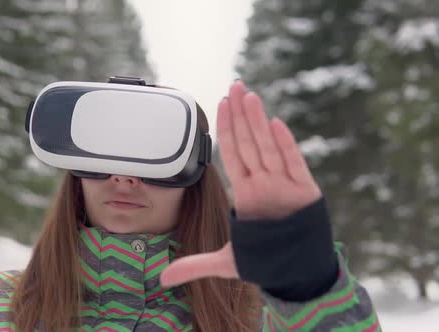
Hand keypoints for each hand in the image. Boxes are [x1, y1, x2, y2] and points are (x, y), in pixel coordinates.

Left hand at [160, 81, 320, 286]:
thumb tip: (162, 279)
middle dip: (240, 115)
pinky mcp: (305, 194)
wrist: (297, 272)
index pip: (232, 153)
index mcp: (245, 193)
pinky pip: (294, 166)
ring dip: (258, 122)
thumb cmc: (263, 260)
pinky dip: (286, 146)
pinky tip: (276, 124)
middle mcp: (263, 185)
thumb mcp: (225, 263)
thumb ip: (195, 265)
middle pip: (248, 143)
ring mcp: (284, 186)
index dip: (226, 129)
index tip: (220, 104)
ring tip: (248, 96)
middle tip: (234, 85)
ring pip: (269, 147)